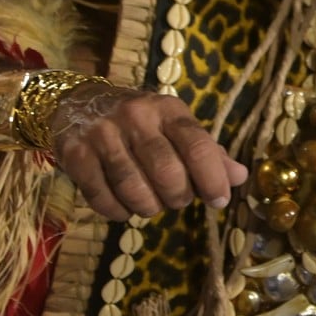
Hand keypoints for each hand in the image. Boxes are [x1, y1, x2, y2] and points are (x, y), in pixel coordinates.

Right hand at [51, 84, 246, 219]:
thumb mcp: (175, 127)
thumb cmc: (139, 122)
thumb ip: (207, 152)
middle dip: (179, 197)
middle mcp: (136, 117)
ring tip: (151, 204)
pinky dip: (118, 212)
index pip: (198, 146)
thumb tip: (239, 177)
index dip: (213, 179)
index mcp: (168, 109)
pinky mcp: (75, 154)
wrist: (78, 103)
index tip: (219, 200)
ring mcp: (103, 135)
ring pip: (135, 189)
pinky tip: (124, 207)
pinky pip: (102, 198)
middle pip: (167, 172)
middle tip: (178, 200)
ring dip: (148, 208)